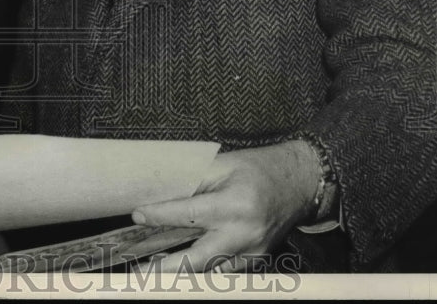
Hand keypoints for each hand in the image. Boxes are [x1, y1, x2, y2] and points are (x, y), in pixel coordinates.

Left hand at [132, 141, 316, 271]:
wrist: (299, 183)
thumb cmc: (257, 169)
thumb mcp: (224, 164)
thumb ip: (193, 179)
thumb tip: (160, 190)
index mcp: (235, 205)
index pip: (189, 214)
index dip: (160, 215)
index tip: (137, 215)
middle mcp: (244, 233)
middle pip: (198, 259)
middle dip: (166, 269)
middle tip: (138, 272)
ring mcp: (252, 252)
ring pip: (209, 270)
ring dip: (181, 272)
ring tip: (151, 272)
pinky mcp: (256, 260)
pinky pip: (224, 270)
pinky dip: (202, 269)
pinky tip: (181, 268)